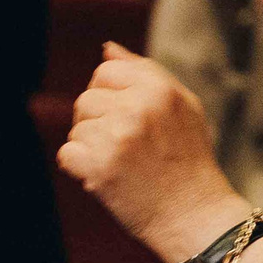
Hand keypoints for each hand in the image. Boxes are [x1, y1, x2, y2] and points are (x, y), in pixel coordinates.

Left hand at [59, 45, 247, 262]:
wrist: (195, 213)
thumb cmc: (189, 159)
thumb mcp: (184, 106)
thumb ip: (146, 73)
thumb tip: (107, 49)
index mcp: (160, 88)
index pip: (106, 72)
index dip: (108, 95)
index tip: (124, 117)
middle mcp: (138, 107)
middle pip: (86, 100)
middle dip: (97, 122)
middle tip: (125, 146)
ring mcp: (118, 137)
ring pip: (77, 129)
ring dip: (91, 148)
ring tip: (123, 164)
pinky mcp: (99, 166)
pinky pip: (67, 154)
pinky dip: (81, 169)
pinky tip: (109, 177)